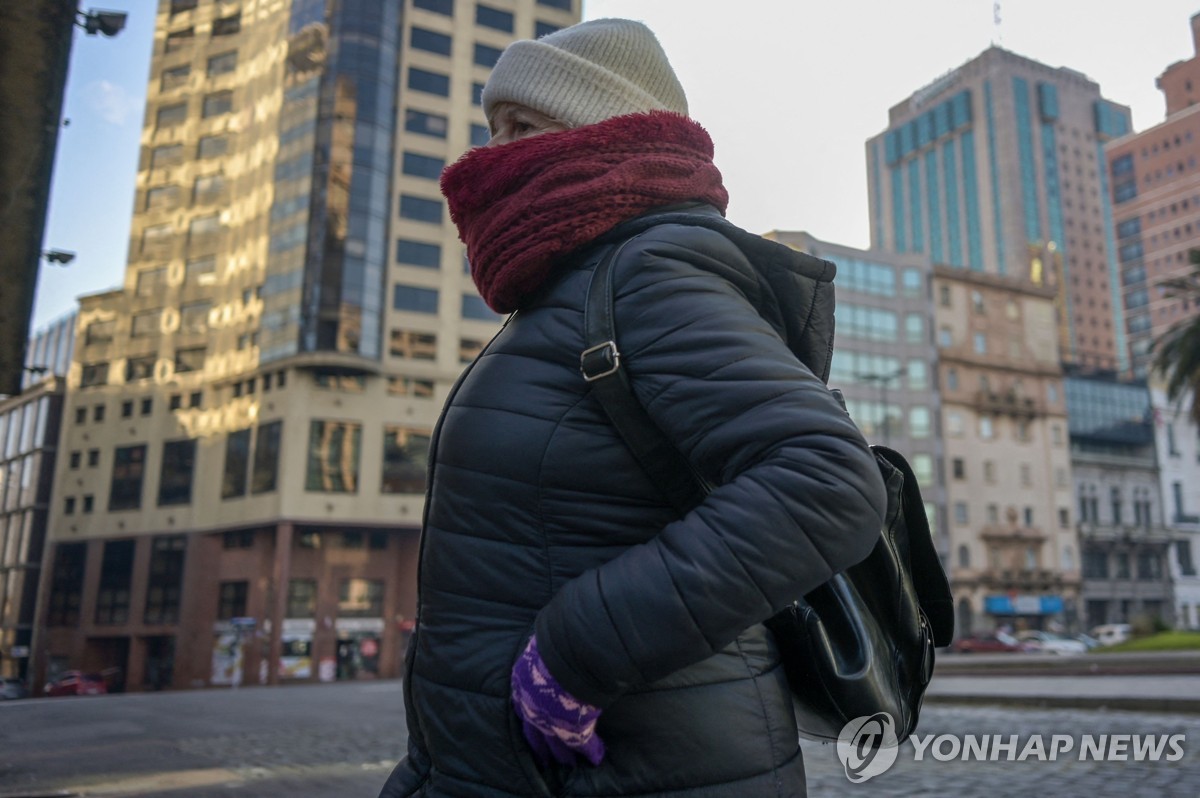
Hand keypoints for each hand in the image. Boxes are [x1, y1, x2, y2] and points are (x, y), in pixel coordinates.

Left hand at [510, 636, 604, 766]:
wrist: (569, 655)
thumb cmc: (557, 641)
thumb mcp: (545, 643)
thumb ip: (546, 649)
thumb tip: (553, 637)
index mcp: (522, 683)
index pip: (520, 705)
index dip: (526, 714)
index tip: (529, 721)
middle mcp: (531, 707)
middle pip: (533, 734)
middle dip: (539, 746)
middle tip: (543, 758)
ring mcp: (550, 722)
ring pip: (556, 744)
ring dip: (563, 754)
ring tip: (569, 763)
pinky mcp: (571, 731)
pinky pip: (582, 744)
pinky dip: (591, 751)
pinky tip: (597, 756)